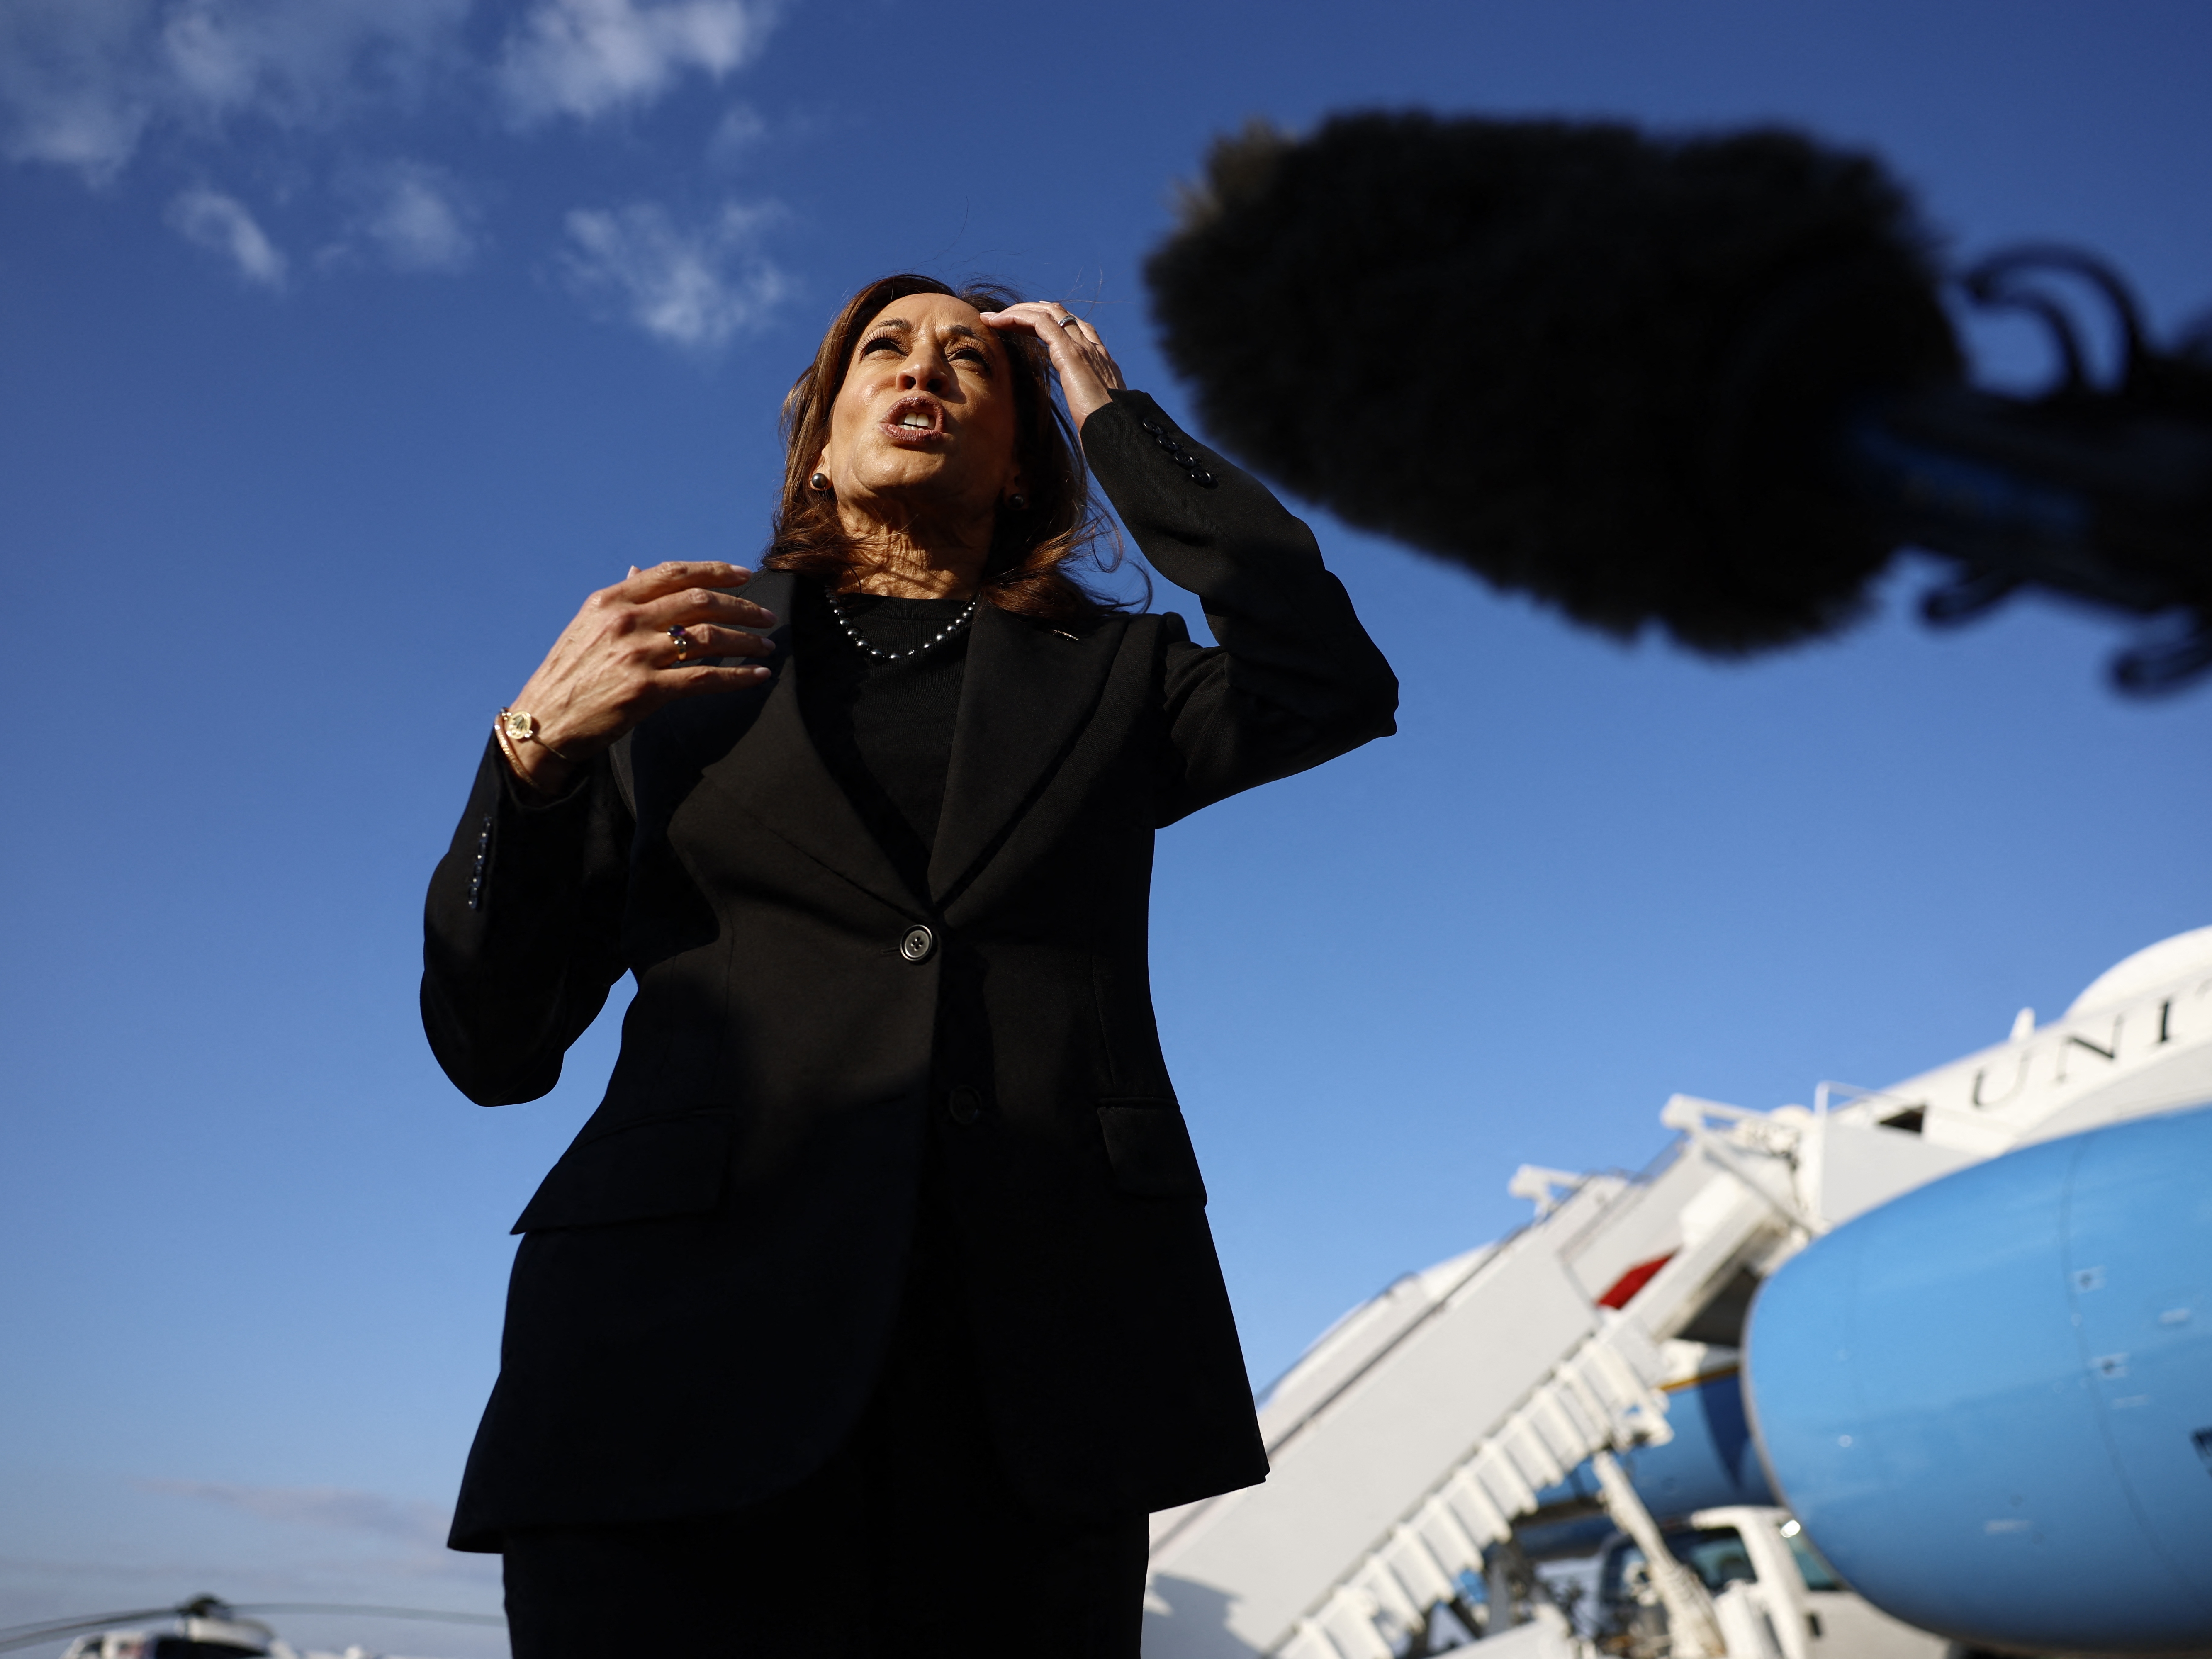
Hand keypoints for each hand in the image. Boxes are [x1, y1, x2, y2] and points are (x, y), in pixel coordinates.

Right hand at [500, 561, 777, 794]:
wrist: (545, 721)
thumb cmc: (569, 674)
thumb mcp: (587, 626)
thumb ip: (620, 599)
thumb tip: (639, 570)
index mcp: (611, 600)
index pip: (673, 573)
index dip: (715, 570)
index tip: (744, 575)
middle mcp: (625, 621)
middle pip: (700, 601)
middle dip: (741, 607)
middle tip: (766, 616)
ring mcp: (636, 655)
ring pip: (709, 638)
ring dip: (745, 641)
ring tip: (766, 646)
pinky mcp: (646, 691)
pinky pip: (705, 678)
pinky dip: (738, 676)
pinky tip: (757, 675)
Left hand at [977, 302, 1126, 430]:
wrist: (1120, 430)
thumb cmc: (1109, 429)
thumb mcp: (1097, 413)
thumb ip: (1089, 408)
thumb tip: (1085, 424)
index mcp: (1100, 360)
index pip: (1074, 327)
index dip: (1050, 320)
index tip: (1026, 325)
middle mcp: (1092, 347)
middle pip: (1059, 314)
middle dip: (1030, 310)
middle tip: (1003, 317)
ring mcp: (1082, 347)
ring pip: (1048, 312)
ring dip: (1018, 311)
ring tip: (993, 318)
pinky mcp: (1069, 352)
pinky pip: (1039, 323)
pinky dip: (1017, 317)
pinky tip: (998, 322)